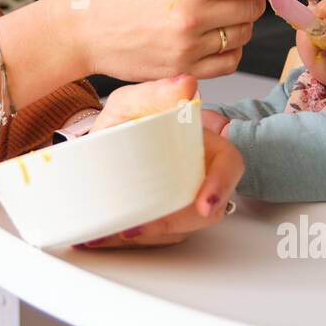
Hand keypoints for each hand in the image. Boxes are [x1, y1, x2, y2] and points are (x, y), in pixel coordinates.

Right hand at [65, 0, 286, 82]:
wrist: (80, 31)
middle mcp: (190, 19)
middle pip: (253, 7)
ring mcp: (187, 50)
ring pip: (244, 35)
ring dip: (239, 22)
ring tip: (212, 12)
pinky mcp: (183, 72)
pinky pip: (229, 62)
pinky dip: (229, 48)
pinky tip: (210, 36)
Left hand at [77, 76, 244, 248]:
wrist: (98, 144)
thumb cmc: (124, 122)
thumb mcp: (132, 103)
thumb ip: (155, 92)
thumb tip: (185, 85)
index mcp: (203, 146)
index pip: (227, 167)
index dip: (219, 186)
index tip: (204, 204)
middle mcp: (198, 177)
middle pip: (201, 211)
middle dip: (169, 224)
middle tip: (133, 227)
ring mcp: (182, 201)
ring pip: (177, 230)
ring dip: (144, 237)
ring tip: (109, 233)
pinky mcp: (163, 221)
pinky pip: (154, 238)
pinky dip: (126, 240)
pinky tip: (101, 237)